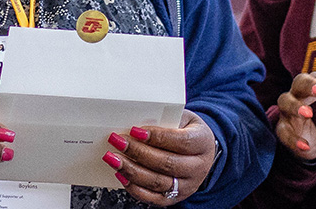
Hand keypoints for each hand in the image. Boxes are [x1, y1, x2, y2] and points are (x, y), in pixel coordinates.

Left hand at [101, 110, 216, 205]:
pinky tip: (121, 174)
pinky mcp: (175, 198)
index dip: (157, 136)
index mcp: (202, 143)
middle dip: (138, 152)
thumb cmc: (188, 131)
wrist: (202, 151)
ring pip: (157, 182)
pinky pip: (152, 198)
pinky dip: (134, 188)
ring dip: (131, 170)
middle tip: (118, 141)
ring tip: (113, 158)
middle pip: (166, 164)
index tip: (135, 130)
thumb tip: (136, 123)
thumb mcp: (183, 118)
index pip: (180, 141)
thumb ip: (164, 119)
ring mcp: (187, 185)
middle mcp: (198, 167)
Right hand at [275, 69, 315, 159]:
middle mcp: (300, 92)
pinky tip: (304, 145)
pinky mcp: (283, 127)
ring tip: (308, 114)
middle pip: (300, 81)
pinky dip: (293, 139)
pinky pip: (284, 131)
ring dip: (296, 106)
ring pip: (285, 100)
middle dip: (310, 85)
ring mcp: (288, 109)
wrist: (313, 143)